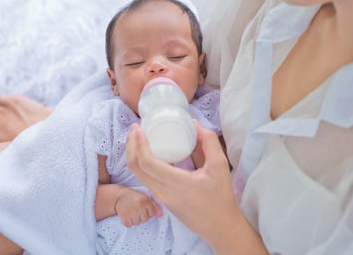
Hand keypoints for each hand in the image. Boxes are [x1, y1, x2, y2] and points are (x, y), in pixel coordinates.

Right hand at [115, 187, 162, 226]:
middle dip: (141, 216)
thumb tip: (161, 215)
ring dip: (134, 219)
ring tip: (131, 211)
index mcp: (146, 200)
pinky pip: (129, 225)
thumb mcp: (145, 197)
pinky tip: (127, 215)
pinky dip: (128, 222)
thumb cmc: (134, 197)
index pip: (152, 214)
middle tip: (135, 209)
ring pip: (137, 223)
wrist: (119, 196)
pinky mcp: (124, 217)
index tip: (142, 208)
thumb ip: (154, 206)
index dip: (147, 212)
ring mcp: (132, 212)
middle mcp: (140, 206)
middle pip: (145, 220)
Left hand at [126, 121, 248, 251]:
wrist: (220, 227)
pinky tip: (148, 152)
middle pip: (135, 168)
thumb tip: (194, 124)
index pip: (147, 163)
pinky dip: (141, 164)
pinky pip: (145, 179)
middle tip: (135, 128)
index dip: (139, 144)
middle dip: (131, 146)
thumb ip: (209, 141)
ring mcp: (160, 198)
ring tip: (138, 137)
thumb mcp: (220, 165)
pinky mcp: (161, 200)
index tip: (140, 129)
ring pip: (138, 175)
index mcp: (176, 184)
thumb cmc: (221, 197)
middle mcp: (163, 193)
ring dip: (134, 154)